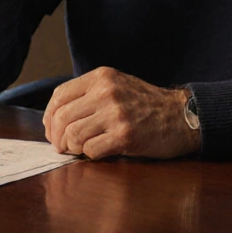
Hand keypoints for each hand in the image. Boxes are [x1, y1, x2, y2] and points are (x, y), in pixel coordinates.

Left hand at [42, 67, 199, 159]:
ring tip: (81, 149)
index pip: (59, 95)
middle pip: (62, 117)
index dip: (49, 116)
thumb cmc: (147, 104)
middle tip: (62, 146)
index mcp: (101, 77)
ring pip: (73, 135)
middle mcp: (106, 92)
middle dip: (57, 137)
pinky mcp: (125, 136)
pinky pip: (91, 150)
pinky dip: (91, 155)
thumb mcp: (117, 85)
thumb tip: (56, 116)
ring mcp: (116, 114)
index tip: (51, 129)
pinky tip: (100, 151)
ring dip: (73, 147)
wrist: (182, 116)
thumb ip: (89, 94)